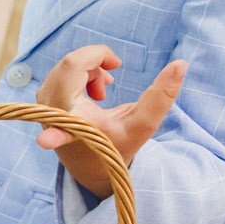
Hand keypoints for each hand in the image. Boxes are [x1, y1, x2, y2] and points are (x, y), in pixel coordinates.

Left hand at [35, 45, 186, 199]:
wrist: (91, 167)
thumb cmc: (117, 147)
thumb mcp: (142, 125)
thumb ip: (162, 96)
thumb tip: (181, 63)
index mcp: (73, 115)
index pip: (72, 67)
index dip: (92, 56)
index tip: (113, 68)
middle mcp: (50, 109)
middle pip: (72, 61)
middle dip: (97, 63)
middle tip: (112, 80)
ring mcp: (43, 105)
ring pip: (67, 65)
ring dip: (90, 70)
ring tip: (104, 91)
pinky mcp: (42, 101)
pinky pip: (60, 73)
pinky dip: (81, 75)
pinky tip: (94, 92)